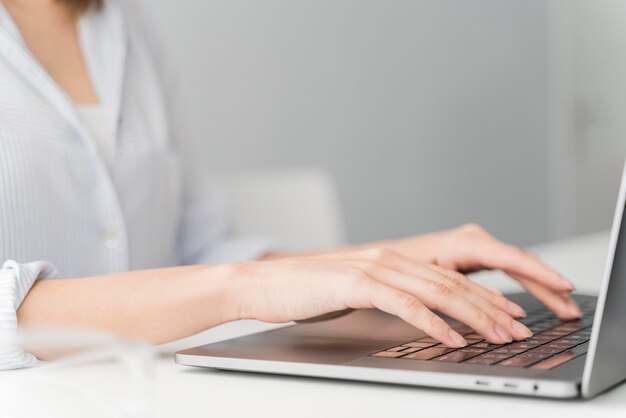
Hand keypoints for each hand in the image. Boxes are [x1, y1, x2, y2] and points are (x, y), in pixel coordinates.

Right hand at [229, 248, 537, 347]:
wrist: (262, 284)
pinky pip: (405, 304)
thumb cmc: (305, 292)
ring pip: (436, 292)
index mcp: (389, 261)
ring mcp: (374, 269)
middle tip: (520, 329)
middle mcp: (387, 259)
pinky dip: (433, 322)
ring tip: (500, 335)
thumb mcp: (355, 292)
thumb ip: (386, 296)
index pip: (447, 278)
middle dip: (491, 308)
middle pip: (451, 283)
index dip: (483, 296)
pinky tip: (453, 338)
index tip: (510, 314)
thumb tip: (417, 312)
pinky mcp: (358, 284)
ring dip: (473, 316)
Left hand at [380, 224, 580, 319]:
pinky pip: (508, 270)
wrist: (374, 260)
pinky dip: (526, 286)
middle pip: (520, 262)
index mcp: (462, 243)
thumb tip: (480, 315)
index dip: (539, 273)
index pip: (510, 257)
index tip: (563, 285)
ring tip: (566, 310)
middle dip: (547, 286)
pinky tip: (541, 300)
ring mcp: (475, 248)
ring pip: (517, 267)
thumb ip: (452, 294)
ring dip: (541, 288)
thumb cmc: (395, 268)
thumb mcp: (421, 281)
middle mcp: (472, 241)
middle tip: (570, 310)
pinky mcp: (474, 257)